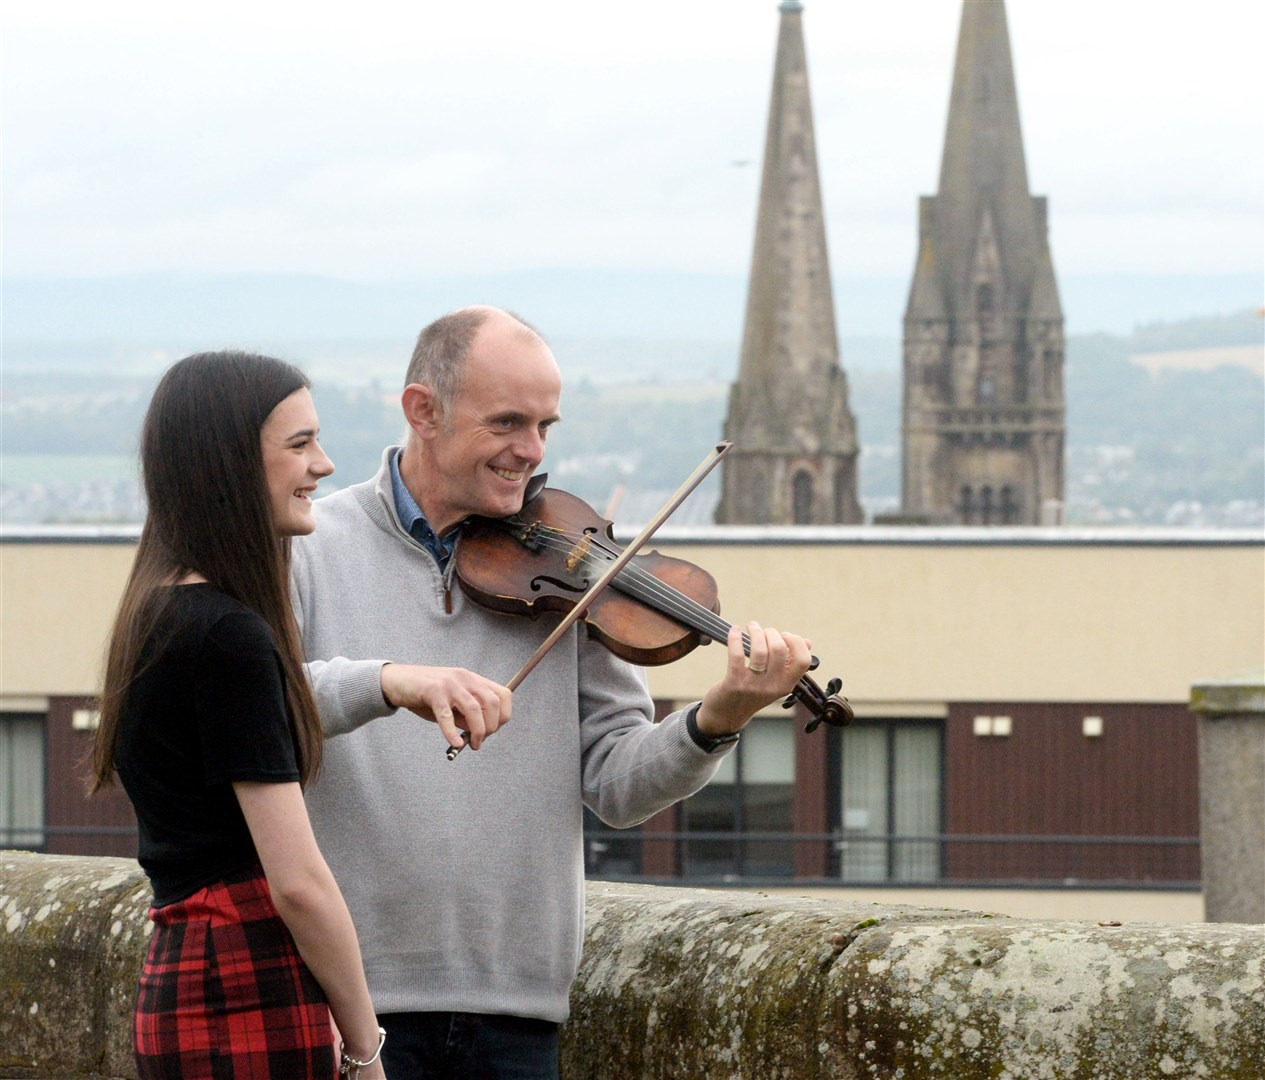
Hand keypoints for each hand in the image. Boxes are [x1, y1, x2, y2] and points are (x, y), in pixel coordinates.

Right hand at [379, 663, 510, 749]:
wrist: (397, 681)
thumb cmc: (426, 695)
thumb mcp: (452, 704)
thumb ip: (467, 717)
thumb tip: (480, 734)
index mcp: (473, 679)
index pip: (503, 695)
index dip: (503, 715)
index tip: (494, 729)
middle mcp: (465, 678)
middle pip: (492, 703)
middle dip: (492, 726)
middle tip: (481, 740)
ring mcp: (450, 684)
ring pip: (474, 709)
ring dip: (478, 731)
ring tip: (474, 745)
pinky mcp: (433, 691)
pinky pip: (446, 715)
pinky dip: (452, 732)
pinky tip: (455, 743)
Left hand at [695, 622, 812, 737]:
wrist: (727, 716)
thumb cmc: (752, 693)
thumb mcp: (775, 682)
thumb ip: (790, 663)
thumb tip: (807, 642)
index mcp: (787, 685)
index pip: (803, 661)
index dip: (796, 642)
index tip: (785, 635)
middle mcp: (773, 686)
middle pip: (779, 649)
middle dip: (771, 633)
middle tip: (763, 631)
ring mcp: (754, 685)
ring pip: (760, 650)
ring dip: (755, 632)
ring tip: (751, 626)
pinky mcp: (734, 682)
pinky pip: (737, 654)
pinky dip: (736, 638)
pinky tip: (735, 631)